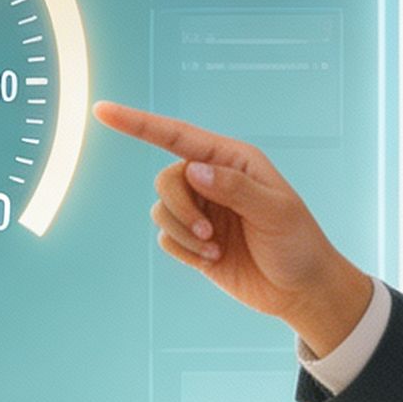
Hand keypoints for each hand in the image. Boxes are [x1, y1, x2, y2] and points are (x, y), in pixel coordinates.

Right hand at [92, 103, 377, 353]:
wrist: (300, 290)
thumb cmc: (298, 244)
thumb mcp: (275, 212)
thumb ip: (234, 188)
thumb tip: (192, 170)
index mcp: (232, 160)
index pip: (178, 136)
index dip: (138, 123)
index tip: (102, 111)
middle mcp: (212, 180)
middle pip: (166, 179)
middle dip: (179, 208)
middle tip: (208, 232)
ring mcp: (201, 210)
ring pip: (162, 210)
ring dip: (184, 233)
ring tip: (215, 248)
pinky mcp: (194, 240)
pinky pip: (166, 238)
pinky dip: (185, 252)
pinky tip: (214, 259)